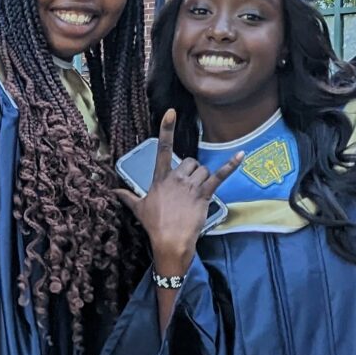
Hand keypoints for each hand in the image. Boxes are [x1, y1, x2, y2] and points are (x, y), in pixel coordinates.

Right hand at [114, 111, 239, 274]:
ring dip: (203, 177)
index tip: (170, 113)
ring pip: (203, 170)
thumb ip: (127, 197)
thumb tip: (113, 192)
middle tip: (189, 186)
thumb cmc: (154, 226)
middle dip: (192, 171)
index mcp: (160, 179)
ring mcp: (191, 186)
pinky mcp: (204, 194)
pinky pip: (220, 176)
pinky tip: (241, 155)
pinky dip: (231, 165)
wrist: (170, 241)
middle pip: (190, 161)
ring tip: (198, 192)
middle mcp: (176, 178)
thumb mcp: (138, 209)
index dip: (166, 129)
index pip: (162, 149)